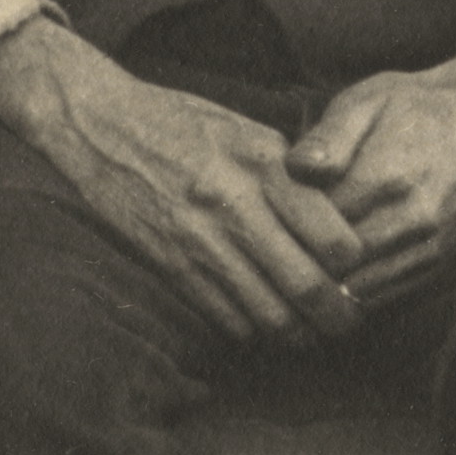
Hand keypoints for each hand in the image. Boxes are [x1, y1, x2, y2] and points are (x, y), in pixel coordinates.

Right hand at [0, 20, 356, 341]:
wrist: (98, 124)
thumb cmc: (179, 122)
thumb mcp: (245, 131)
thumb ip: (290, 173)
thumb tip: (336, 217)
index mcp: (262, 166)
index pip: (334, 238)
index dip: (355, 266)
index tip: (357, 272)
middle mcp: (235, 205)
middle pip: (307, 285)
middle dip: (337, 315)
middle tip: (347, 321)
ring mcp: (198, 238)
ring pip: (268, 313)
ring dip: (296, 332)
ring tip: (308, 332)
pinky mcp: (169, 262)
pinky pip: (224, 317)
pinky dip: (250, 330)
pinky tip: (259, 322)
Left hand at [280, 24, 455, 308]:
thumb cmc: (415, 104)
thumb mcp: (365, 101)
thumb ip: (328, 137)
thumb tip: (295, 166)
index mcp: (384, 177)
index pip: (312, 225)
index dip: (278, 229)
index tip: (252, 226)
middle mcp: (410, 220)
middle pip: (332, 266)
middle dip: (293, 266)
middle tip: (257, 261)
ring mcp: (428, 247)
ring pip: (357, 291)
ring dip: (318, 291)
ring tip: (281, 279)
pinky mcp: (439, 262)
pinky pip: (385, 296)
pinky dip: (349, 297)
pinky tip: (321, 283)